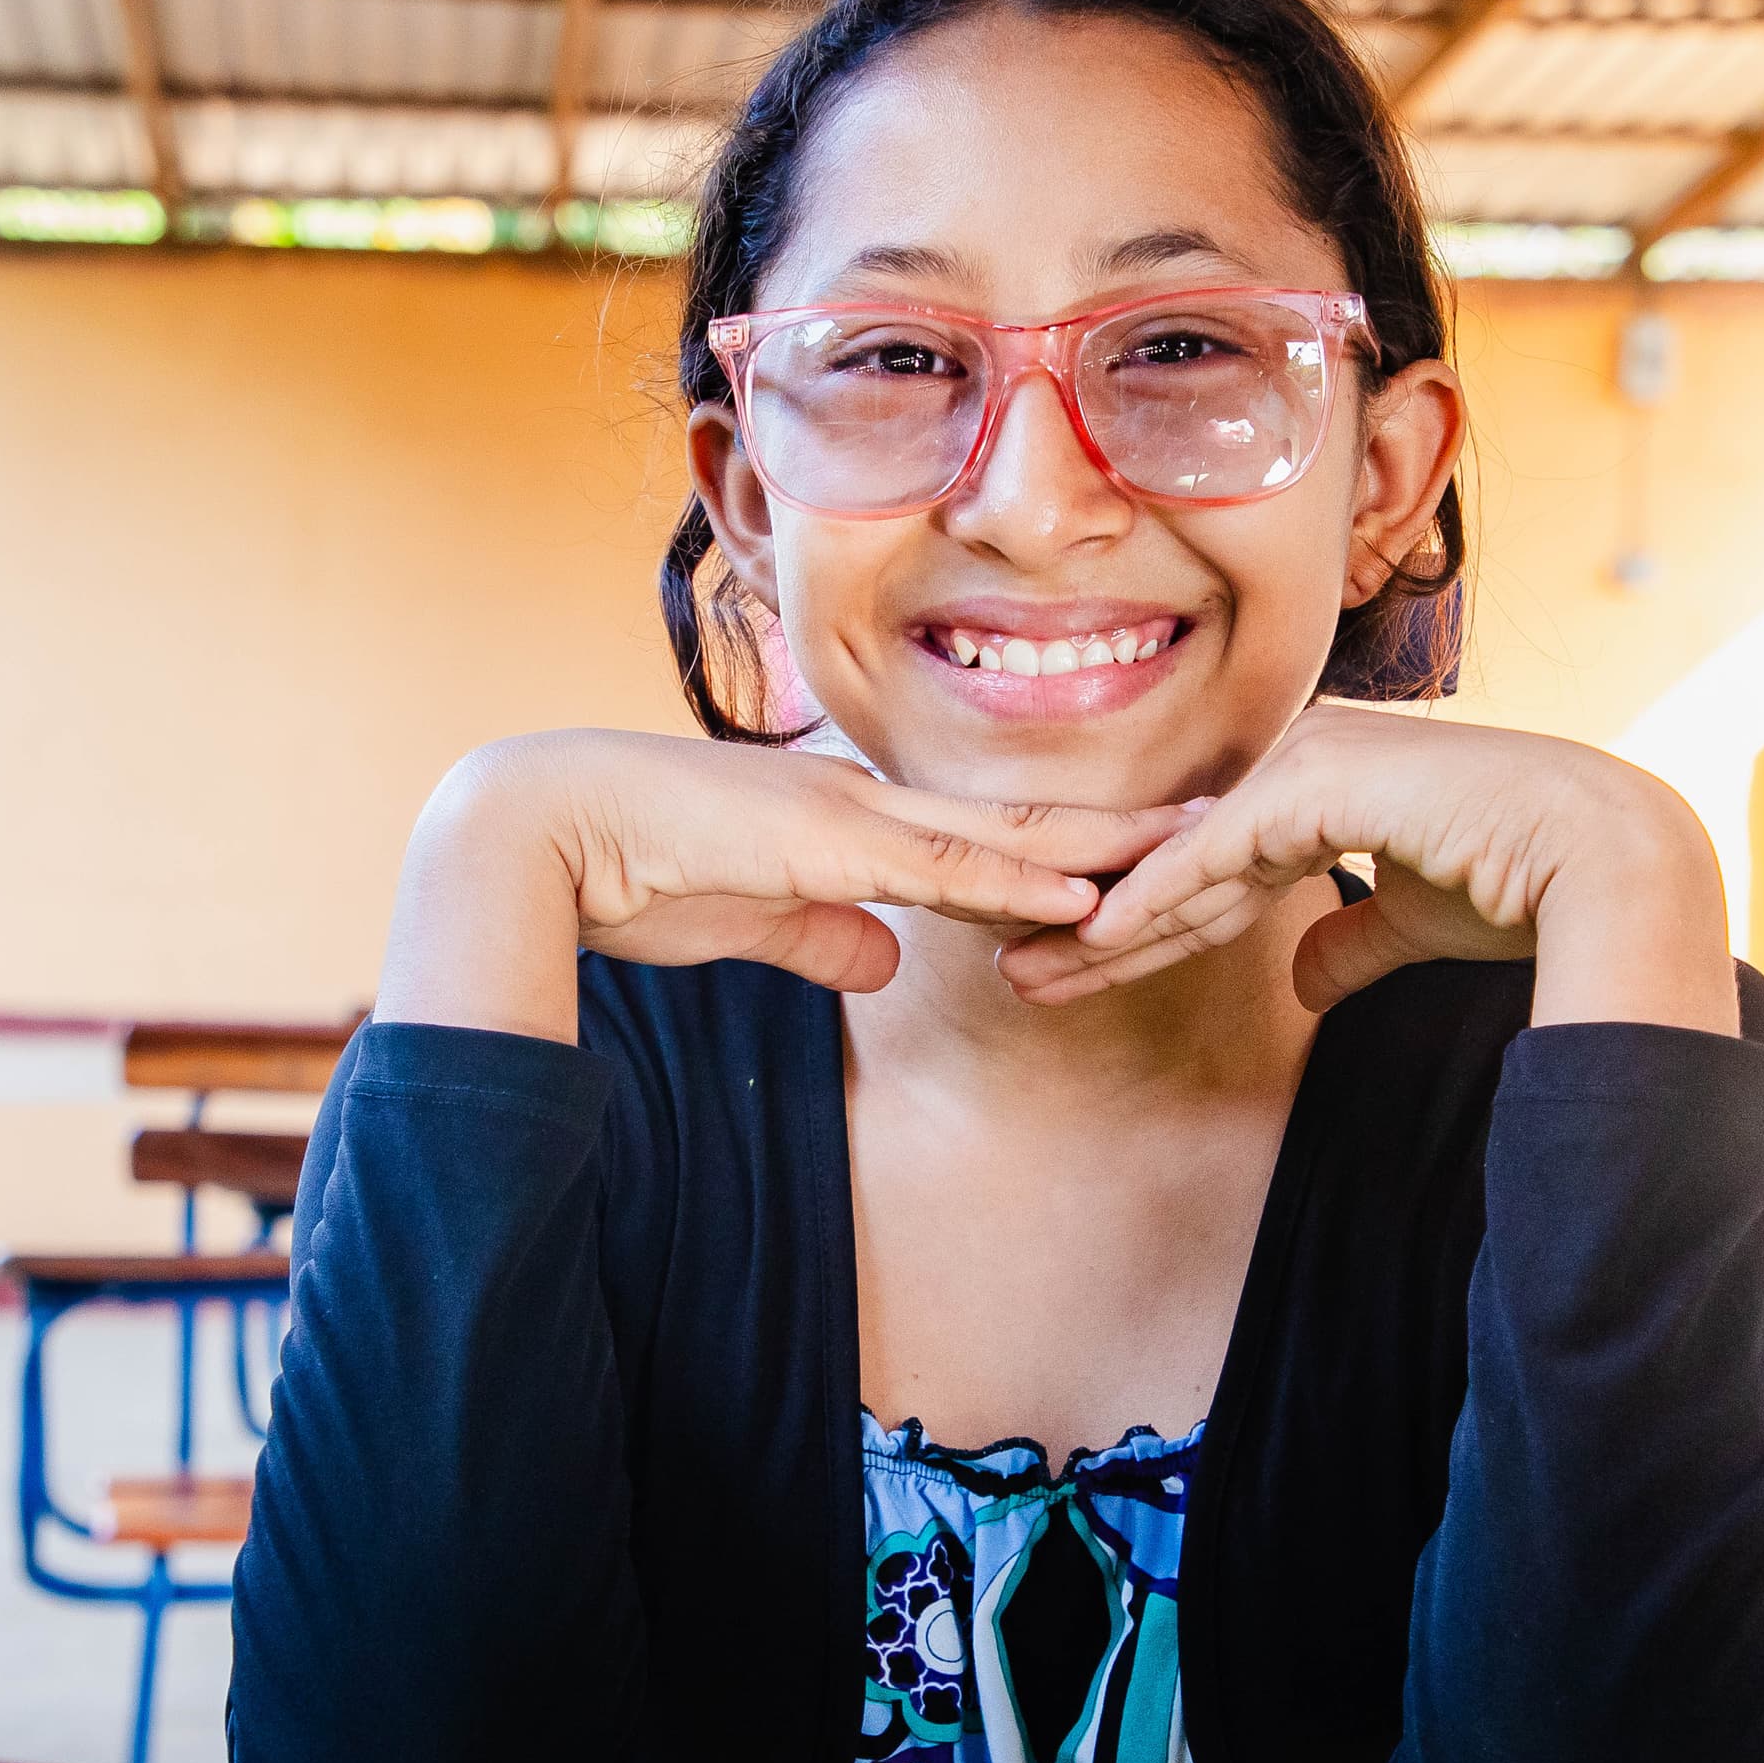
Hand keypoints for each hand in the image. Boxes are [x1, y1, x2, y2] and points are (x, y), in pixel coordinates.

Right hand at [380, 730, 1191, 1040]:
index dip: (1067, 846)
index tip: (1147, 853)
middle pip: (1019, 818)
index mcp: (846, 817)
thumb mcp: (747, 920)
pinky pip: (942, 867)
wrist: (537, 831)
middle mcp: (863, 800)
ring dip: (1103, 848)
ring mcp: (848, 813)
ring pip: (1003, 833)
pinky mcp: (823, 842)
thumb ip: (821, 937)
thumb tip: (889, 962)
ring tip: (1197, 849)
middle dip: (1122, 829)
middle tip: (1225, 825)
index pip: (979, 835)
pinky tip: (1086, 896)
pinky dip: (1021, 882)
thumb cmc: (624, 874)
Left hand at [994, 705, 1738, 1032]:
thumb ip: (1350, 940)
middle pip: (1176, 858)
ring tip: (1026, 971)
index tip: (1078, 969)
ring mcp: (1309, 763)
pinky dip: (1157, 898)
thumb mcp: (1413, 926)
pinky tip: (1097, 938)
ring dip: (1102, 920)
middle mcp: (1305, 764)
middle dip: (1095, 921)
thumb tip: (1302, 973)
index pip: (1211, 867)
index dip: (1144, 924)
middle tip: (1017, 970)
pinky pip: (1218, 853)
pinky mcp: (1321, 783)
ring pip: (1181, 857)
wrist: (1601, 862)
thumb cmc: (1526, 890)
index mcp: (1324, 790)